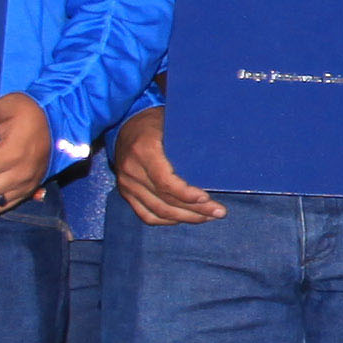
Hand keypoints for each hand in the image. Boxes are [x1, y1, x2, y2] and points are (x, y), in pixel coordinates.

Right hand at [111, 105, 221, 223]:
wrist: (124, 122)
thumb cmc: (155, 121)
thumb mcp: (171, 124)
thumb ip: (187, 143)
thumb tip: (218, 160)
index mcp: (144, 151)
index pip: (164, 182)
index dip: (186, 195)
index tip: (207, 199)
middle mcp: (132, 171)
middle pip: (165, 200)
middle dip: (195, 210)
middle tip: (218, 212)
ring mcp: (127, 184)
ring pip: (158, 212)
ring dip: (185, 218)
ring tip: (207, 217)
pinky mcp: (126, 192)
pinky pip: (146, 215)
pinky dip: (166, 220)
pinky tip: (184, 219)